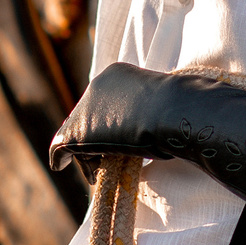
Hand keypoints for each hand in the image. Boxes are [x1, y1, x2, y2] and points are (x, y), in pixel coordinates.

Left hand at [50, 63, 245, 207]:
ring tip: (100, 172)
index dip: (110, 126)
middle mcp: (97, 84)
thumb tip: (180, 118)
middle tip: (103, 163)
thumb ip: (159, 107)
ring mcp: (85, 106)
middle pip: (89, 118)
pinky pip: (60, 147)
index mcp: (119, 72)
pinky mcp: (77, 129)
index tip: (116, 142)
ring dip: (86, 155)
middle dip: (95, 141)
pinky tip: (60, 166)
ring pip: (77, 135)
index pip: (108, 103)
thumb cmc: (186, 108)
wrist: (176, 113)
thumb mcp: (172, 102)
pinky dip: (60, 158)